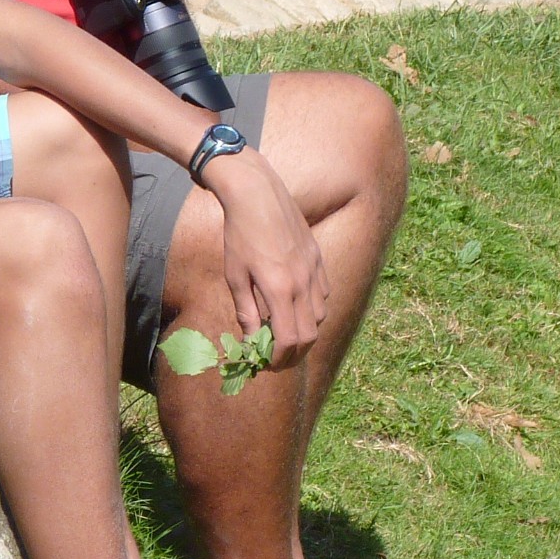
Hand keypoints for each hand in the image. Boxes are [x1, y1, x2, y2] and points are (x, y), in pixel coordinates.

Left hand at [203, 152, 329, 367]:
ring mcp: (314, 269)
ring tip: (285, 331)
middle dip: (294, 354)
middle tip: (277, 358)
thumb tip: (252, 340)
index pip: (289, 340)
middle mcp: (303, 283)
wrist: (257, 194)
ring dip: (305, 331)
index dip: (279, 359)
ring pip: (321, 316)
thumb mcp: (235, 275)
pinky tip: (296, 305)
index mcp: (279, 289)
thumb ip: (246, 311)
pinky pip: (324, 293)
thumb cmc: (239, 234)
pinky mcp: (318, 258)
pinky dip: (313, 308)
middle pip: (310, 335)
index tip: (266, 364)